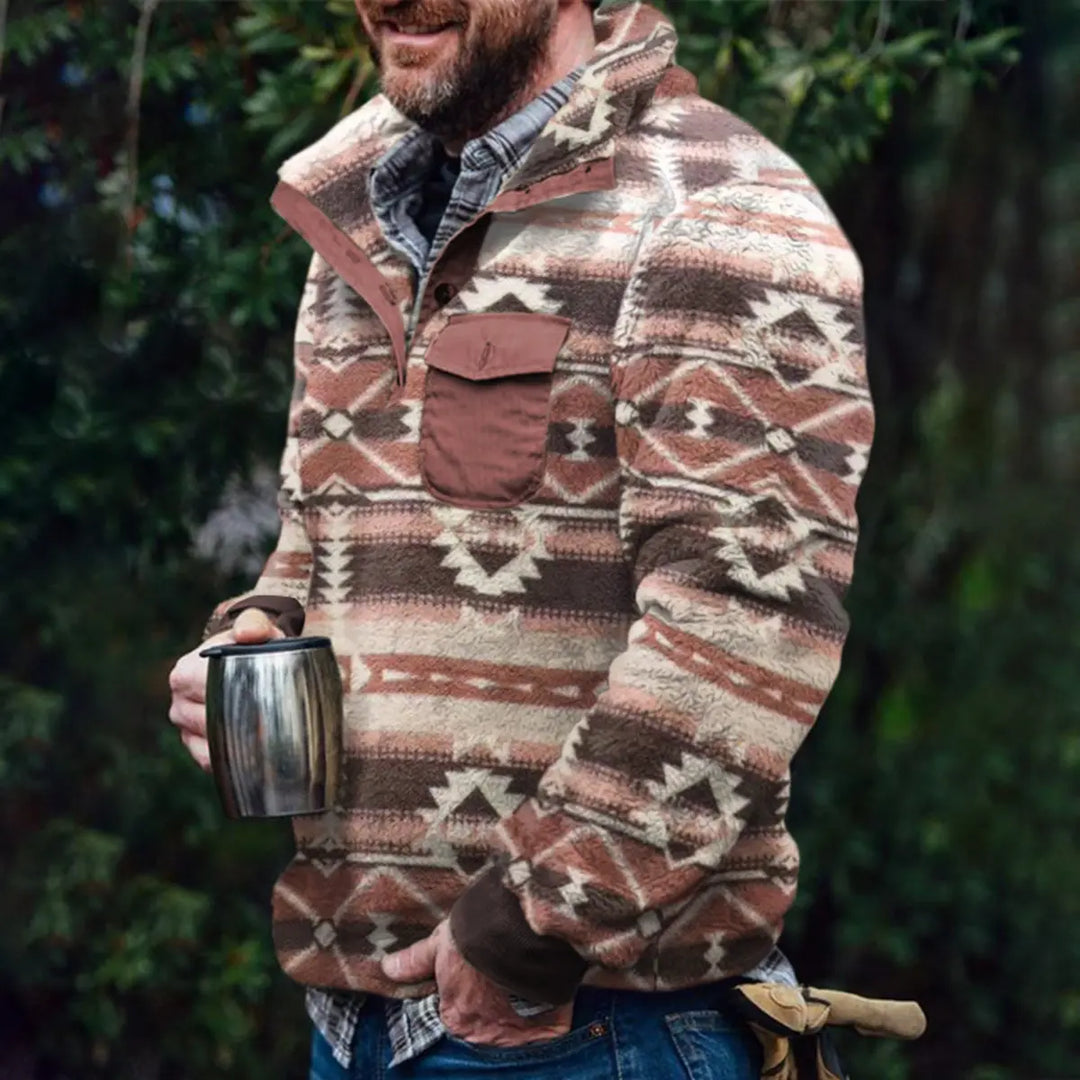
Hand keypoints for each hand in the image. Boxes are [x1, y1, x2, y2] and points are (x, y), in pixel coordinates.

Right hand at [167, 608, 283, 770]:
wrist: (243, 663)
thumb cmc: (251, 645)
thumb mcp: (256, 628)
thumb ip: (255, 625)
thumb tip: (248, 634)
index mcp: (185, 673)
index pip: (213, 694)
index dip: (244, 702)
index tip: (272, 709)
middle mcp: (179, 703)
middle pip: (214, 723)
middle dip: (246, 727)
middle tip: (279, 731)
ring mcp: (184, 728)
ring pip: (212, 745)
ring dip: (240, 746)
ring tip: (272, 744)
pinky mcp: (193, 746)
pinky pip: (211, 762)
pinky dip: (233, 762)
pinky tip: (257, 757)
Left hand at [381, 921, 573, 1047]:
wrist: (520, 926)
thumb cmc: (476, 934)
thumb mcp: (440, 943)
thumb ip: (415, 960)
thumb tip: (387, 968)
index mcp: (456, 1016)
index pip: (455, 1021)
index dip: (461, 1007)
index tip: (470, 993)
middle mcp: (485, 1033)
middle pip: (484, 1033)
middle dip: (487, 1021)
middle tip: (495, 998)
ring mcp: (518, 1035)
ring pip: (514, 1038)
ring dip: (515, 1025)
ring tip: (520, 1004)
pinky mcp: (548, 1030)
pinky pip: (545, 1040)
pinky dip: (546, 1030)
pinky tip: (545, 1013)